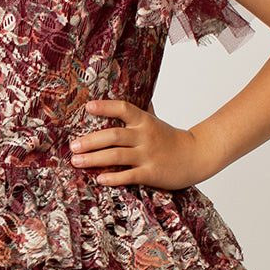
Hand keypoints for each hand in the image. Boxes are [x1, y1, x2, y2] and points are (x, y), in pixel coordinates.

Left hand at [68, 99, 215, 190]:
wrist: (196, 156)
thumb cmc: (170, 138)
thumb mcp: (155, 121)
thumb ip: (139, 110)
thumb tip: (126, 91)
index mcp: (144, 121)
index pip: (124, 109)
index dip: (105, 107)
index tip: (87, 107)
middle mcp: (145, 136)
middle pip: (113, 136)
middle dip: (90, 141)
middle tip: (73, 146)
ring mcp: (148, 155)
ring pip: (116, 156)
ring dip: (94, 159)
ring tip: (76, 162)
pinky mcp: (151, 173)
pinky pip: (129, 176)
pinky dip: (113, 178)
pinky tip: (99, 179)